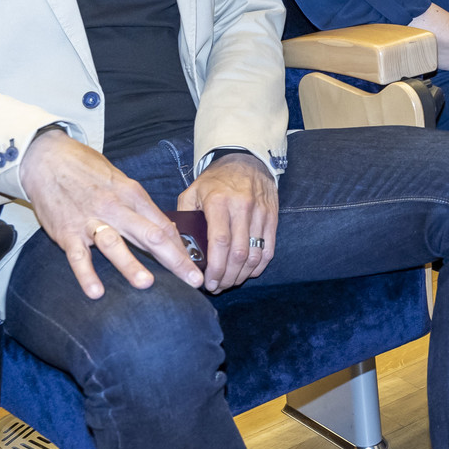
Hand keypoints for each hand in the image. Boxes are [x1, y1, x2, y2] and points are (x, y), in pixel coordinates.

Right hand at [20, 129, 201, 298]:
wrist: (48, 158)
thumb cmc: (88, 169)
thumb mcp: (121, 181)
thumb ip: (141, 207)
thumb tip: (165, 230)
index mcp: (133, 194)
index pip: (164, 225)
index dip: (182, 247)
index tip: (196, 266)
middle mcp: (115, 207)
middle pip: (150, 235)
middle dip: (174, 260)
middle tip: (192, 280)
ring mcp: (90, 220)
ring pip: (114, 245)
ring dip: (130, 265)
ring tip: (147, 284)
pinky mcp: (66, 232)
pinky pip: (78, 256)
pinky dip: (86, 274)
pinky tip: (96, 292)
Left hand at [177, 153, 276, 292]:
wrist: (246, 160)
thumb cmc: (214, 181)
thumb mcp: (191, 192)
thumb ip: (182, 218)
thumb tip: (176, 248)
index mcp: (219, 202)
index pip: (219, 242)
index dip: (215, 267)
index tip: (207, 282)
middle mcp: (242, 207)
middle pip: (238, 253)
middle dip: (227, 276)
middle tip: (217, 287)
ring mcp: (260, 213)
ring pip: (255, 254)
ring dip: (242, 275)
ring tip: (230, 282)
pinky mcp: (272, 217)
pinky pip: (269, 249)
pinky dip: (259, 266)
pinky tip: (247, 273)